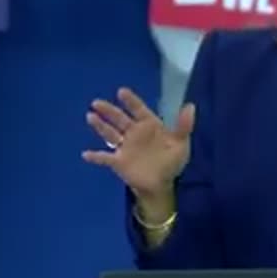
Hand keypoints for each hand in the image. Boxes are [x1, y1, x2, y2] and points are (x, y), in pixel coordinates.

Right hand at [83, 87, 195, 205]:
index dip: (131, 101)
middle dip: (109, 111)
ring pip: (110, 133)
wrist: (160, 185)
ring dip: (100, 126)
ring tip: (90, 116)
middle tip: (97, 102)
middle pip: (119, 119)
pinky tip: (86, 154)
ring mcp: (125, 147)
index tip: (121, 91)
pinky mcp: (118, 162)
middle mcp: (134, 133)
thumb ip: (184, 126)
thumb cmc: (171, 163)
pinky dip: (96, 156)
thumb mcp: (181, 145)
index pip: (139, 110)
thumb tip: (190, 106)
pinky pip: (105, 157)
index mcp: (149, 126)